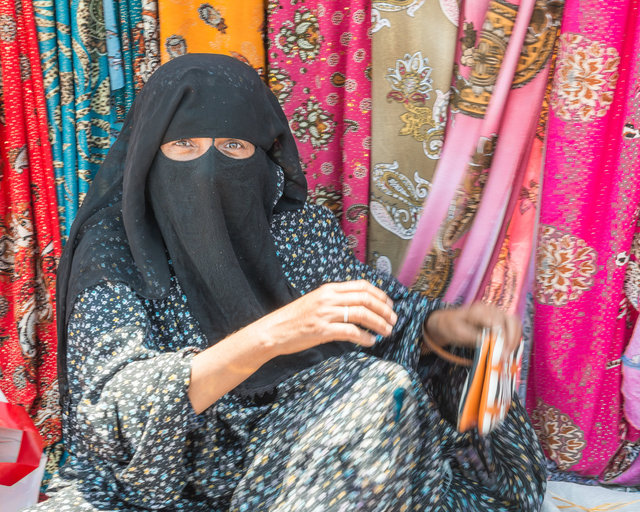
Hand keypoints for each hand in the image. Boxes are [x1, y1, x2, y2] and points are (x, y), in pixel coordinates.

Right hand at [249, 280, 396, 356]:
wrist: (273, 330)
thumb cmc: (295, 318)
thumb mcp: (316, 302)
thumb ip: (335, 301)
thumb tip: (359, 307)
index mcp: (329, 289)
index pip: (362, 286)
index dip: (380, 295)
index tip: (389, 304)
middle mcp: (329, 298)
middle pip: (366, 299)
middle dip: (384, 310)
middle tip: (393, 319)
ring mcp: (325, 314)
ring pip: (362, 314)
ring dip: (379, 323)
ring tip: (387, 331)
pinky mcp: (322, 330)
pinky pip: (351, 332)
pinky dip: (365, 337)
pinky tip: (371, 341)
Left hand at [424, 302, 521, 360]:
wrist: (448, 322)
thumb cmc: (451, 326)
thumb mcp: (458, 333)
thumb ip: (475, 337)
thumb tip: (490, 344)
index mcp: (480, 310)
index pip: (498, 322)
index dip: (502, 338)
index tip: (501, 353)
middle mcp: (491, 309)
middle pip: (511, 321)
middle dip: (511, 340)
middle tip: (506, 356)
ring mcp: (497, 314)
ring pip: (515, 325)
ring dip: (514, 341)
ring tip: (507, 355)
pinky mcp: (500, 321)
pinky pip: (512, 329)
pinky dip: (513, 340)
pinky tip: (507, 351)